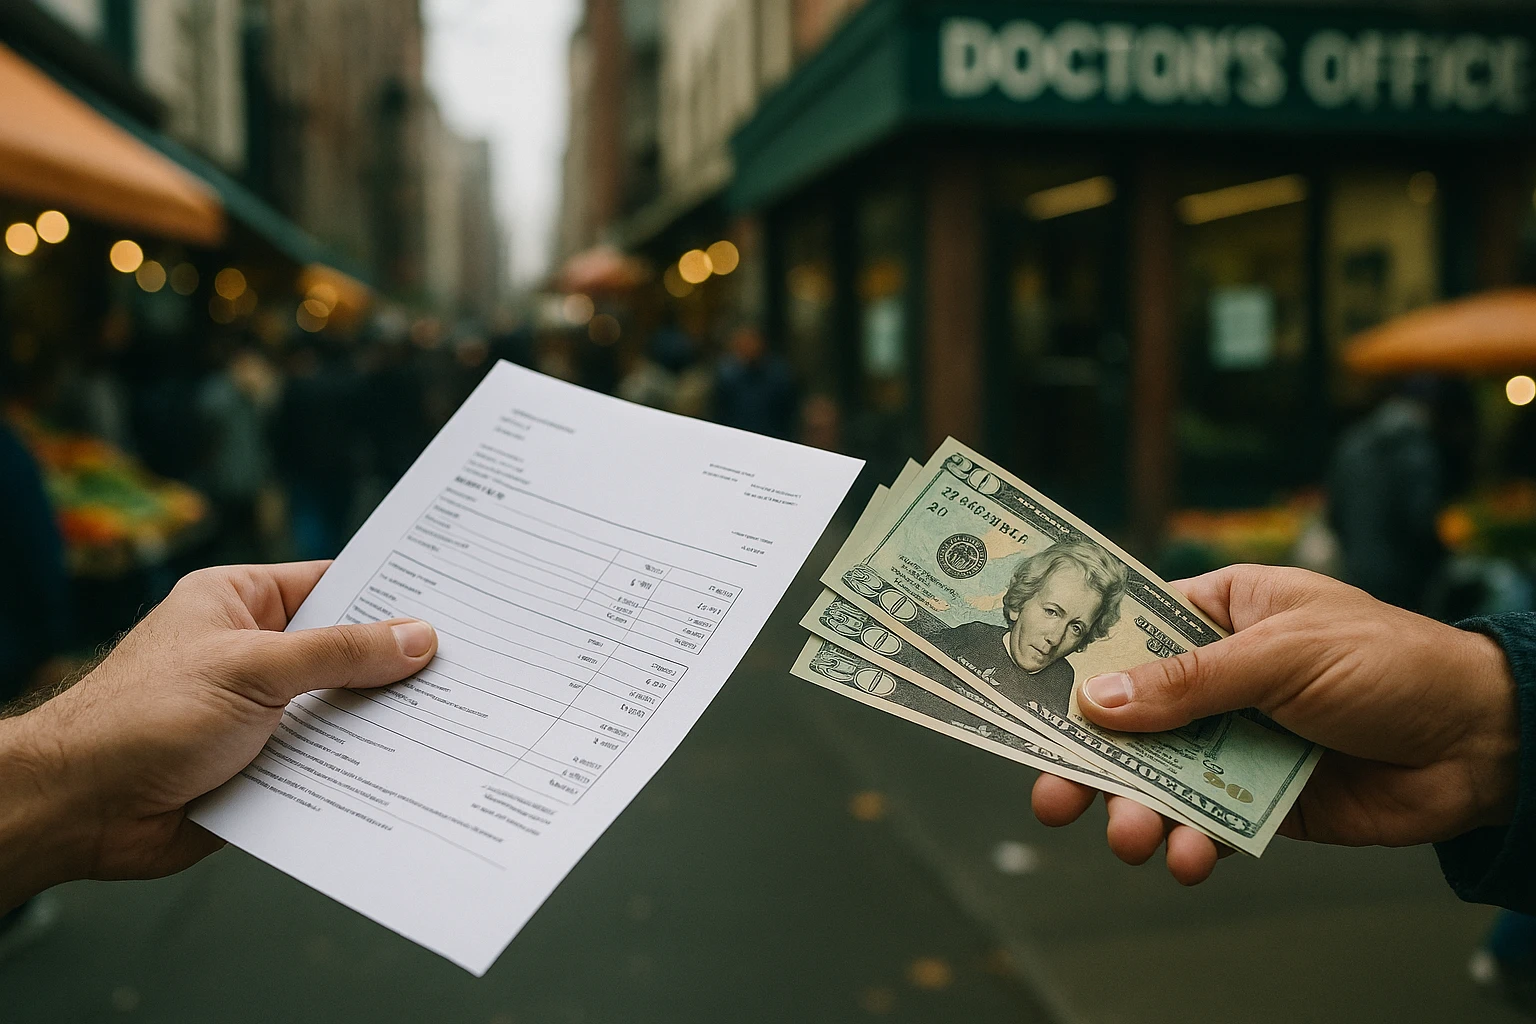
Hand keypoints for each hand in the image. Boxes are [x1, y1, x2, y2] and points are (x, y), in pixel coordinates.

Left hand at [0, 562, 436, 910]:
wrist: (78, 810)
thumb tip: (417, 638)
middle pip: (346, 652)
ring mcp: (261, 712)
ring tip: (453, 722)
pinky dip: (358, 769)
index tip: (452, 601)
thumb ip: (338, 654)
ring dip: (380, 723)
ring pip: (340, 711)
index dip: (391, 592)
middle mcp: (254, 653)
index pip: (334, 585)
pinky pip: (326, 762)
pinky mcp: (264, 767)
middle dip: (397, 665)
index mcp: (241, 602)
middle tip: (466, 667)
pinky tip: (408, 772)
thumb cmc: (140, 718)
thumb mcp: (251, 668)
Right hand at [1031, 564, 1519, 884]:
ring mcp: (1238, 737)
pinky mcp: (1263, 798)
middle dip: (1090, 760)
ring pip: (1161, 775)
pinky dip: (1190, 843)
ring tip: (1132, 838)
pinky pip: (1208, 820)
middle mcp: (1219, 676)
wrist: (1483, 745)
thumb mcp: (1283, 654)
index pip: (1130, 628)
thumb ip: (1189, 683)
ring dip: (1137, 810)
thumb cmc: (1390, 663)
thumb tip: (1096, 700)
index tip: (1023, 691)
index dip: (1076, 658)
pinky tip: (1188, 858)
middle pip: (1129, 715)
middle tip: (1053, 796)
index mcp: (1223, 613)